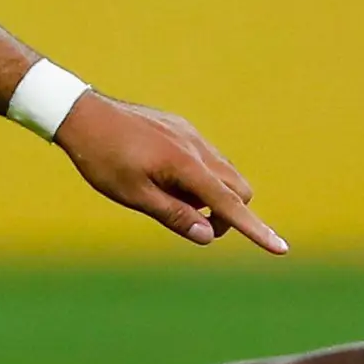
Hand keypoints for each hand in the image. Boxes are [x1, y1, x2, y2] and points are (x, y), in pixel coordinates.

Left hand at [54, 93, 287, 252]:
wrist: (83, 114)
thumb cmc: (103, 159)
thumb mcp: (134, 196)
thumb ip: (174, 216)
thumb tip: (207, 236)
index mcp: (187, 167)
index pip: (230, 206)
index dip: (255, 231)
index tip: (280, 249)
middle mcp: (197, 147)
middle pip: (238, 189)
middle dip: (227, 213)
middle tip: (190, 222)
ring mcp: (192, 134)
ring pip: (224, 172)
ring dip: (212, 195)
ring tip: (169, 197)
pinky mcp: (182, 128)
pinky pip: (207, 157)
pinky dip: (200, 177)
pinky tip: (164, 177)